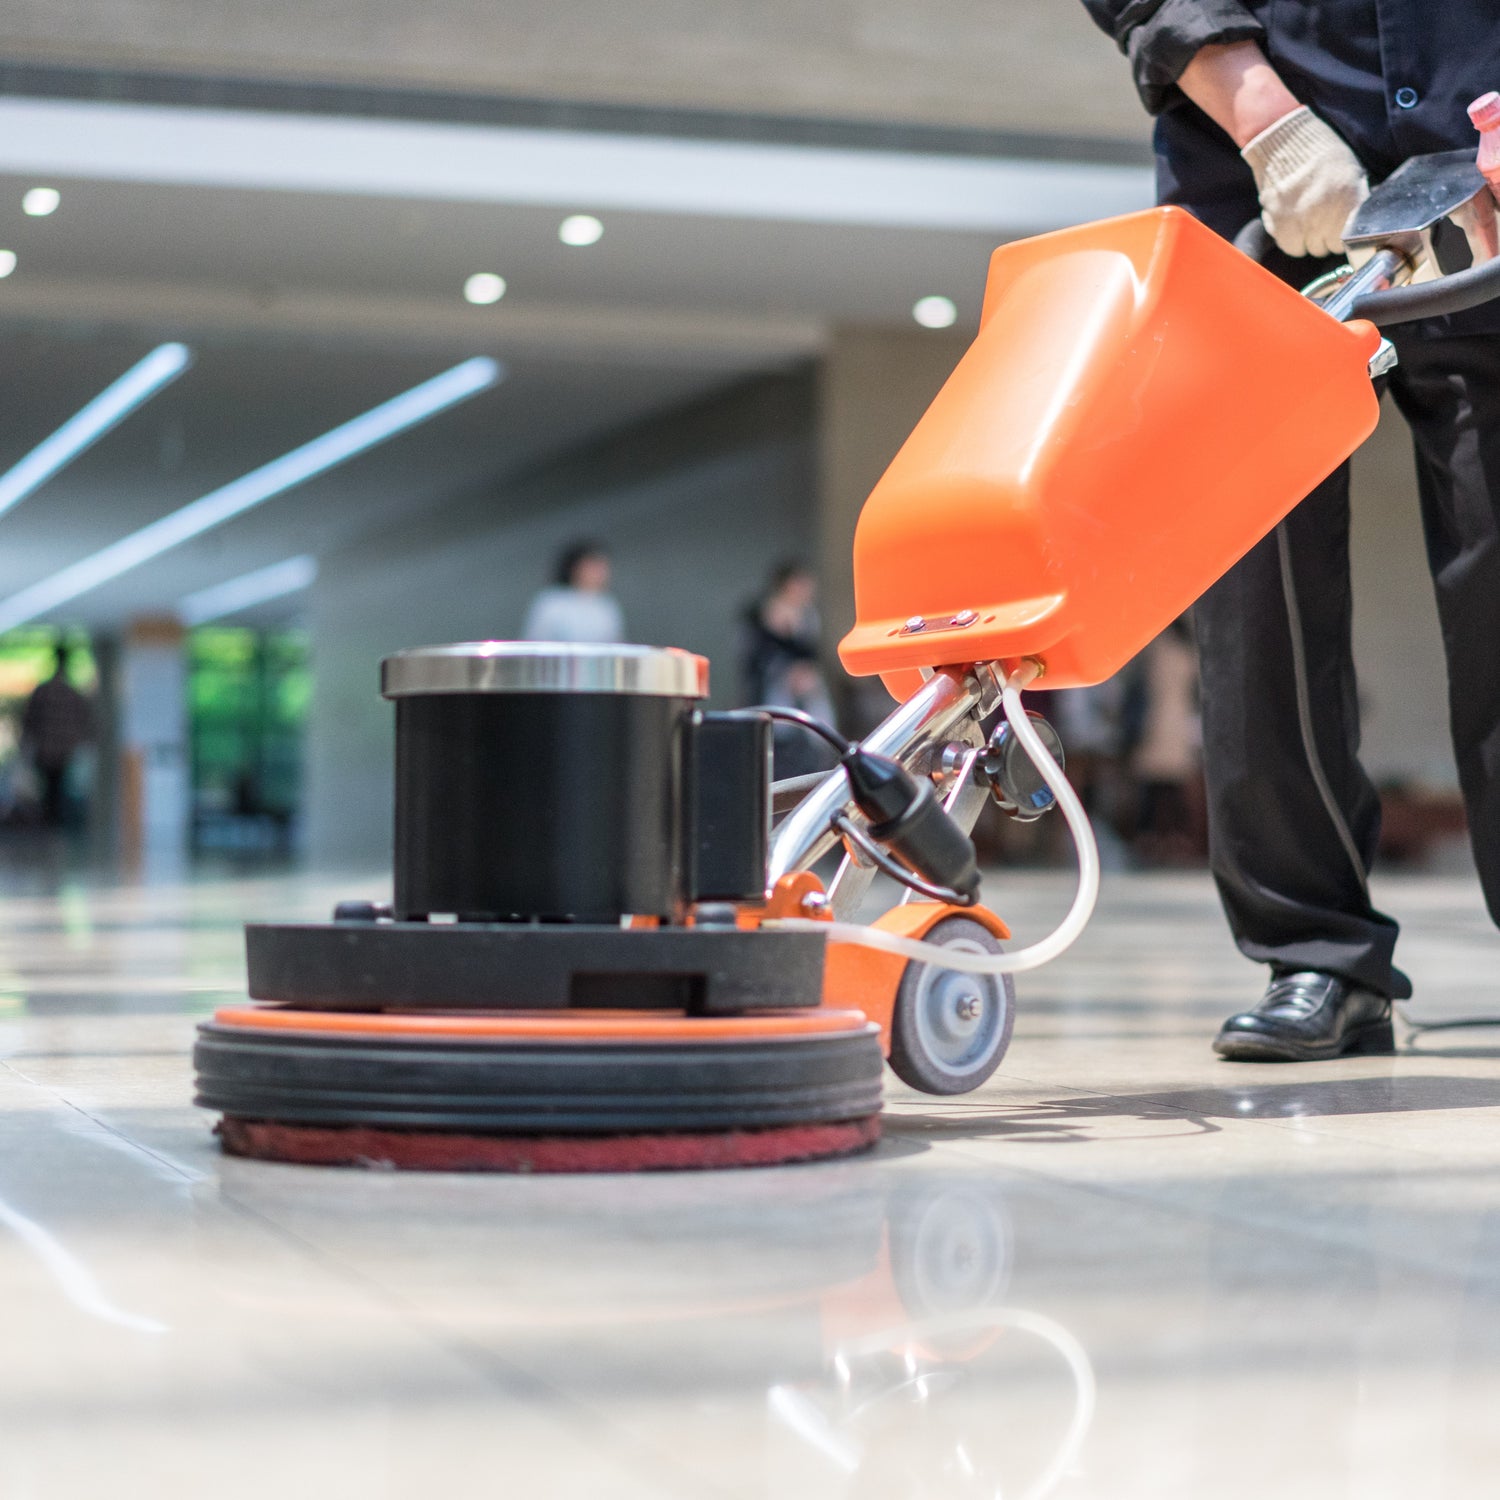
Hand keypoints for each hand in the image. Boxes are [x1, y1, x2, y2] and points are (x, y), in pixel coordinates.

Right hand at [1241, 106, 1368, 256]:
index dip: (1341, 236)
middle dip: (1324, 237)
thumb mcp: (1352, 172)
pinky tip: (1291, 223)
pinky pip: (1290, 246)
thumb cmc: (1321, 155)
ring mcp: (1302, 221)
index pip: (1347, 240)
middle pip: (1327, 247)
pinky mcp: (1280, 224)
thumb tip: (1359, 223)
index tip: (1336, 229)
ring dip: (1306, 239)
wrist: (1287, 143)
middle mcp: (1327, 215)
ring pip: (1308, 249)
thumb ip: (1356, 200)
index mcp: (1348, 201)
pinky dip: (1290, 239)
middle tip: (1318, 220)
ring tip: (1304, 220)